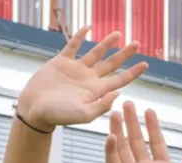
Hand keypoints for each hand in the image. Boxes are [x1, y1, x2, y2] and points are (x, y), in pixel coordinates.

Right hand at [16, 27, 147, 131]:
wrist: (34, 109)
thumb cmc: (59, 115)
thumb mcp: (84, 115)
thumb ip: (102, 105)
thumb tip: (118, 93)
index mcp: (97, 91)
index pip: (120, 79)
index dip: (133, 72)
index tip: (146, 63)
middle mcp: (89, 79)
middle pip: (112, 63)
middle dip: (125, 54)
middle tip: (138, 43)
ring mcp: (76, 69)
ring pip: (95, 53)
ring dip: (107, 43)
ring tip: (118, 34)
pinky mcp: (61, 62)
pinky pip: (72, 46)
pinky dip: (79, 36)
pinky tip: (88, 27)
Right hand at [106, 101, 181, 162]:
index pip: (156, 143)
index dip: (153, 127)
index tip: (149, 111)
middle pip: (137, 140)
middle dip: (133, 122)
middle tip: (127, 103)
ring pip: (123, 148)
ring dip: (119, 131)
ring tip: (115, 113)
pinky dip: (111, 150)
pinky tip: (110, 136)